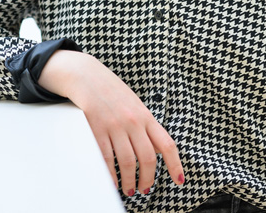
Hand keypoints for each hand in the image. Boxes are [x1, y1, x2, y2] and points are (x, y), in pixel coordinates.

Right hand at [39, 50, 184, 196]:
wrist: (87, 76)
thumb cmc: (112, 92)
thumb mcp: (136, 105)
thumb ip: (147, 126)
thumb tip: (159, 149)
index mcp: (146, 116)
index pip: (167, 144)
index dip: (175, 165)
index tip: (179, 180)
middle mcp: (133, 122)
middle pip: (147, 158)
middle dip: (148, 179)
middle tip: (145, 189)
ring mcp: (115, 125)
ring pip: (128, 162)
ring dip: (129, 181)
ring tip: (129, 189)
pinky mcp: (97, 129)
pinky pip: (107, 158)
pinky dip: (111, 175)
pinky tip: (113, 181)